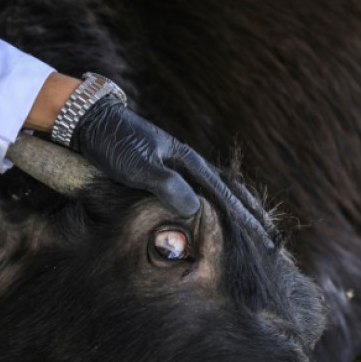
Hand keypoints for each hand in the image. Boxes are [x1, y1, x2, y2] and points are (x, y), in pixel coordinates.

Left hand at [73, 96, 270, 243]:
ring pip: (214, 193)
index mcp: (186, 160)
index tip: (266, 237)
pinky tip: (213, 214)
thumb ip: (168, 185)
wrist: (89, 121)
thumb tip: (197, 208)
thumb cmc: (111, 143)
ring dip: (235, 211)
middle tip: (272, 240)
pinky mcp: (160, 171)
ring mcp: (174, 166)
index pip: (224, 194)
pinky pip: (197, 192)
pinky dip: (212, 205)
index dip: (246, 217)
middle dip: (249, 215)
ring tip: (254, 229)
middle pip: (226, 193)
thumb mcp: (139, 165)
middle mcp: (186, 163)